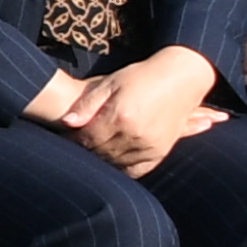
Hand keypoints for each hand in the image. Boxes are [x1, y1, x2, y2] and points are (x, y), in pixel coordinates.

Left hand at [47, 46, 225, 177]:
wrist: (181, 77)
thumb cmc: (141, 76)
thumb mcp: (111, 83)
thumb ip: (88, 104)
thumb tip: (66, 123)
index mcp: (121, 116)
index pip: (87, 138)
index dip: (73, 139)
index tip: (65, 135)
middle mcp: (136, 134)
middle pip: (100, 153)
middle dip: (85, 149)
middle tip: (75, 144)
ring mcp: (150, 146)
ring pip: (115, 163)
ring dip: (101, 158)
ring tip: (92, 148)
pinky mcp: (160, 152)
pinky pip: (135, 170)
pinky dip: (121, 167)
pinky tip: (111, 158)